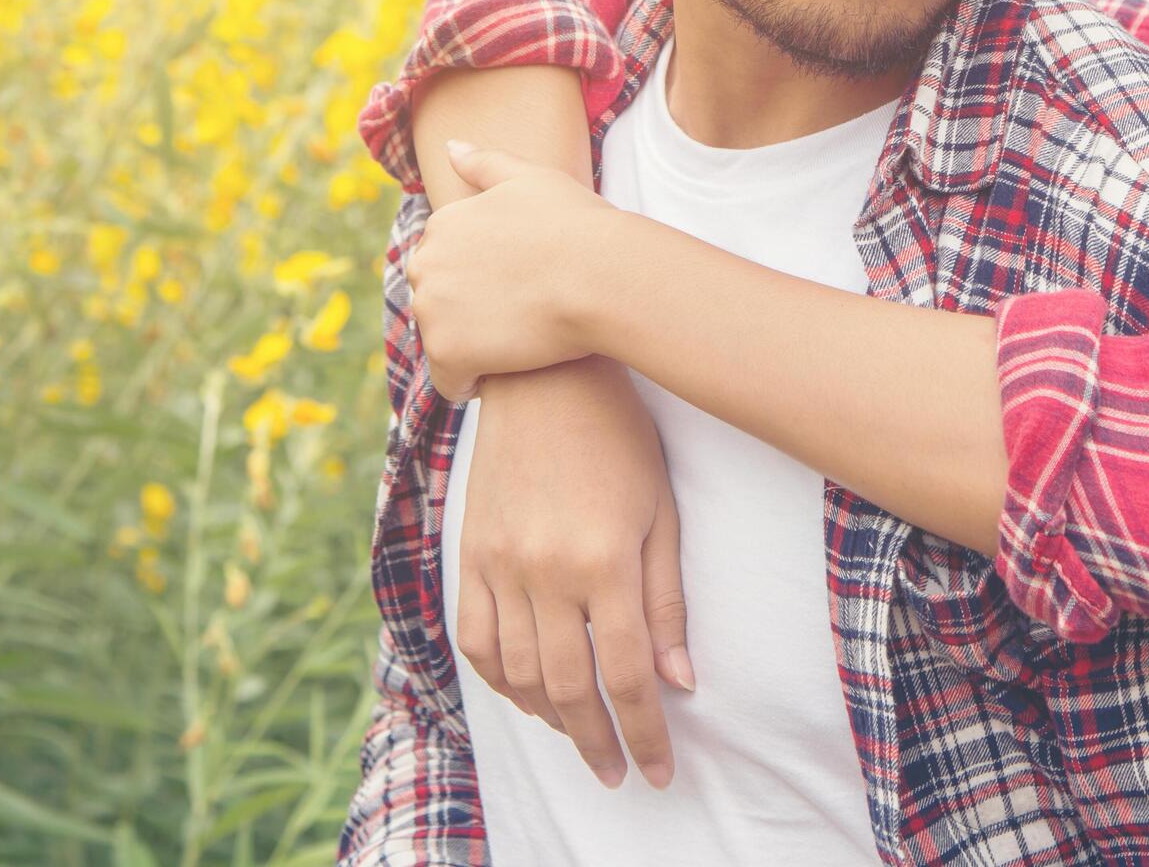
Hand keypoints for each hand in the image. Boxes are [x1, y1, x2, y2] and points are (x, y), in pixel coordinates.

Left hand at [410, 141, 631, 402]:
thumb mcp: (530, 178)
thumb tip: (450, 148)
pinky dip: (468, 383)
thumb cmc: (577, 225)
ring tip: (512, 346)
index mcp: (444, 222)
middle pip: (435, 298)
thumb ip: (485, 164)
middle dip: (463, 310)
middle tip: (513, 317)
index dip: (478, 276)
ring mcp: (433, 308)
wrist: (600, 275)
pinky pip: (448, 380)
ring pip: (439, 338)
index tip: (510, 285)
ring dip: (467, 345)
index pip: (445, 260)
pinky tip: (498, 377)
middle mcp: (427, 262)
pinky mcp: (448, 351)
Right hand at [453, 361, 695, 789]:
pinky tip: (528, 694)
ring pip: (519, 673)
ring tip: (582, 735)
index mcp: (602, 560)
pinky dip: (500, 680)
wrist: (543, 376)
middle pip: (569, 687)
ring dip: (551, 717)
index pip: (627, 674)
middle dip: (597, 741)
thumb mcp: (660, 511)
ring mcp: (498, 565)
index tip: (659, 771)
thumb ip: (666, 600)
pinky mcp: (469, 555)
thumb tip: (679, 681)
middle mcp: (544, 571)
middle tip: (618, 772)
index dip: (644, 732)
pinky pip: (476, 640)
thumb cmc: (618, 437)